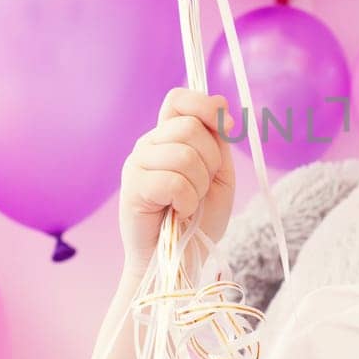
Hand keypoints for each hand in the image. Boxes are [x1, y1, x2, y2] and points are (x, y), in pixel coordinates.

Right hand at [118, 88, 235, 277]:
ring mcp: (137, 164)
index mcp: (169, 136)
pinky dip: (187, 200)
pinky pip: (172, 181)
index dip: (205, 107)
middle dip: (211, 162)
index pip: (179, 98)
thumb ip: (218, 139)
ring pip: (185, 155)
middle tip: (201, 188)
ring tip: (189, 203)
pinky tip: (178, 211)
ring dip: (199, 185)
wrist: (179, 260)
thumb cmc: (198, 219)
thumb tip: (219, 101)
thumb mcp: (219, 174)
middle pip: (190, 128)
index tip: (226, 130)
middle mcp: (149, 144)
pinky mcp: (132, 187)